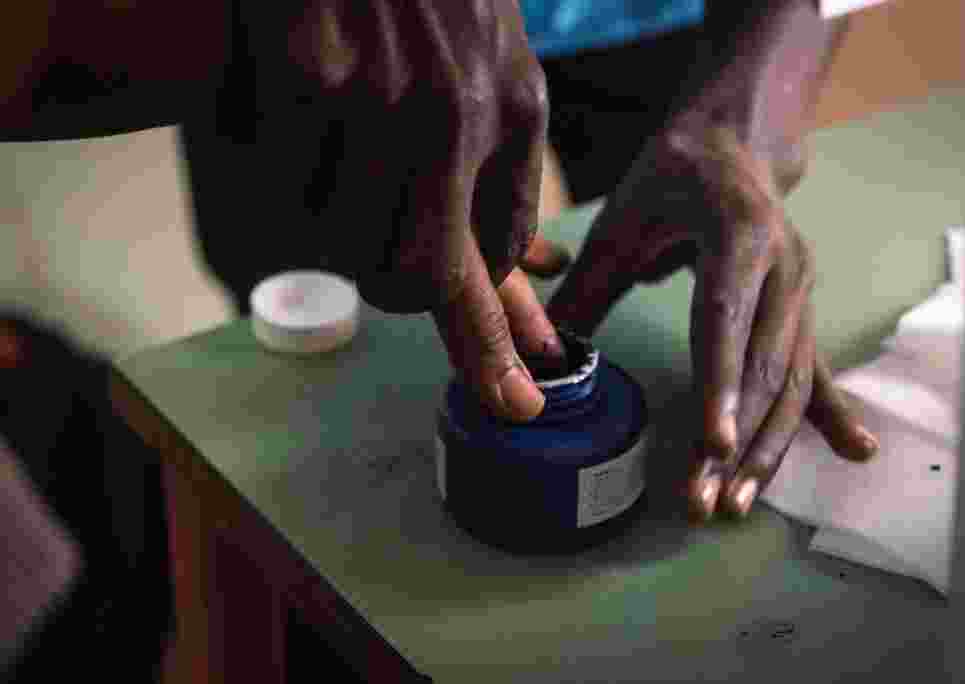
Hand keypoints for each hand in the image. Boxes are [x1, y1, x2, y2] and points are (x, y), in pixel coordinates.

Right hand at [275, 0, 563, 419]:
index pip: (492, 264)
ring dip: (331, 215)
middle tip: (382, 228)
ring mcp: (371, 96)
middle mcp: (446, 115)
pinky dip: (278, 156)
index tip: (515, 403)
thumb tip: (532, 272)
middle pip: (406, 275)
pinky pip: (276, 174)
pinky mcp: (300, 72)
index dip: (492, 345)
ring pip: (335, 236)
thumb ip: (509, 176)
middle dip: (393, 282)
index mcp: (507, 113)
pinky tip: (296, 93)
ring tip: (339, 133)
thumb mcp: (503, 70)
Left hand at [548, 124, 878, 519]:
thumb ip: (589, 286)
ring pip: (791, 380)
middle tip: (706, 501)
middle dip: (736, 440)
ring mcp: (801, 290)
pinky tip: (857, 450)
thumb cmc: (672, 175)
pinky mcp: (802, 308)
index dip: (720, 384)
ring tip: (736, 504)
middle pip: (764, 366)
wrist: (731, 142)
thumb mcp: (622, 218)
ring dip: (766, 446)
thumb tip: (549, 354)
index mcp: (738, 233)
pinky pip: (812, 369)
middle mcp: (785, 265)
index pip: (726, 319)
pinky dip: (826, 414)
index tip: (712, 444)